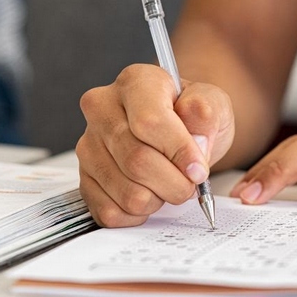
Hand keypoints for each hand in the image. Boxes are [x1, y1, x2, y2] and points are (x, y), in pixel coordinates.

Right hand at [77, 64, 234, 226]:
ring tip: (167, 184)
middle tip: (189, 183)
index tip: (199, 170)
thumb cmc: (191, 119)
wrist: (177, 134)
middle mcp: (102, 110)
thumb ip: (207, 114)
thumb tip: (196, 141)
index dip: (179, 152)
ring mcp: (89, 146)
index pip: (149, 122)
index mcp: (135, 82)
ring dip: (159, 199)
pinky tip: (149, 195)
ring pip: (127, 192)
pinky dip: (139, 214)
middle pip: (137, 161)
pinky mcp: (84, 178)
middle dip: (174, 183)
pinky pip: (111, 212)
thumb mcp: (212, 105)